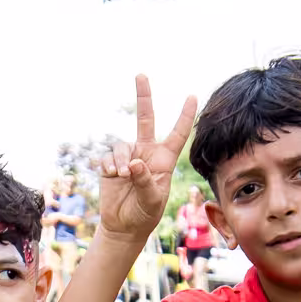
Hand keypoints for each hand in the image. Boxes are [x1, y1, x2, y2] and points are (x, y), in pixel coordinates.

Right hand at [94, 76, 198, 241]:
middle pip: (145, 119)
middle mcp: (146, 153)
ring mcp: (128, 157)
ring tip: (120, 175)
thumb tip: (132, 162)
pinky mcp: (110, 164)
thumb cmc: (145, 214)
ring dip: (119, 159)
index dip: (185, 116)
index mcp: (164, 160)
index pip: (177, 134)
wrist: (123, 226)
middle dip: (143, 96)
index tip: (192, 96)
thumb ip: (145, 180)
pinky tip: (112, 176)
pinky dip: (109, 165)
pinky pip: (108, 157)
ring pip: (121, 145)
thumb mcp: (151, 200)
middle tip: (141, 75)